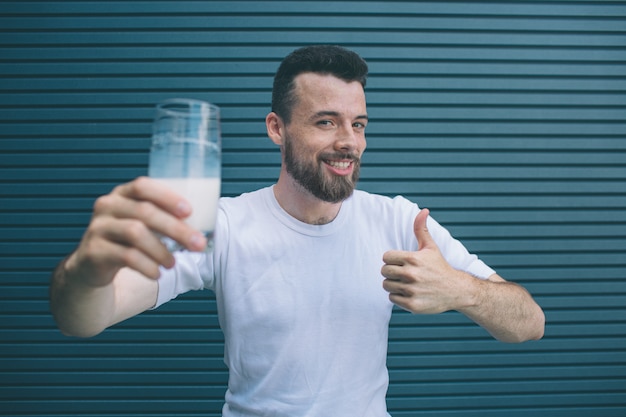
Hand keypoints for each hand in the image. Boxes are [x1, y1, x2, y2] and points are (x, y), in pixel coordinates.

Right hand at [65, 176, 206, 286]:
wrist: (91, 267)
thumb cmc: (127, 241)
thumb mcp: (142, 225)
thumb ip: (164, 219)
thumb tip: (207, 228)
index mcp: (122, 194)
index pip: (143, 186)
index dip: (167, 197)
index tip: (190, 211)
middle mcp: (107, 206)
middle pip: (145, 212)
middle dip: (176, 229)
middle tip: (198, 244)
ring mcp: (98, 227)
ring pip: (136, 233)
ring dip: (162, 250)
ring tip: (173, 263)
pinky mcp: (93, 251)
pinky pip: (126, 256)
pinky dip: (147, 266)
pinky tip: (157, 274)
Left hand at [381, 208, 469, 313]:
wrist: (456, 290)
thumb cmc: (440, 267)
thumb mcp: (431, 247)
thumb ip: (421, 229)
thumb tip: (423, 210)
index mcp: (413, 259)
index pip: (386, 257)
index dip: (392, 259)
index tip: (402, 262)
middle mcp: (411, 274)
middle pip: (384, 271)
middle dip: (391, 272)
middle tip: (403, 273)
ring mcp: (411, 290)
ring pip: (386, 285)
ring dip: (394, 284)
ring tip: (407, 283)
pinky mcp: (412, 305)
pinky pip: (392, 298)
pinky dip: (399, 296)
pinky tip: (411, 293)